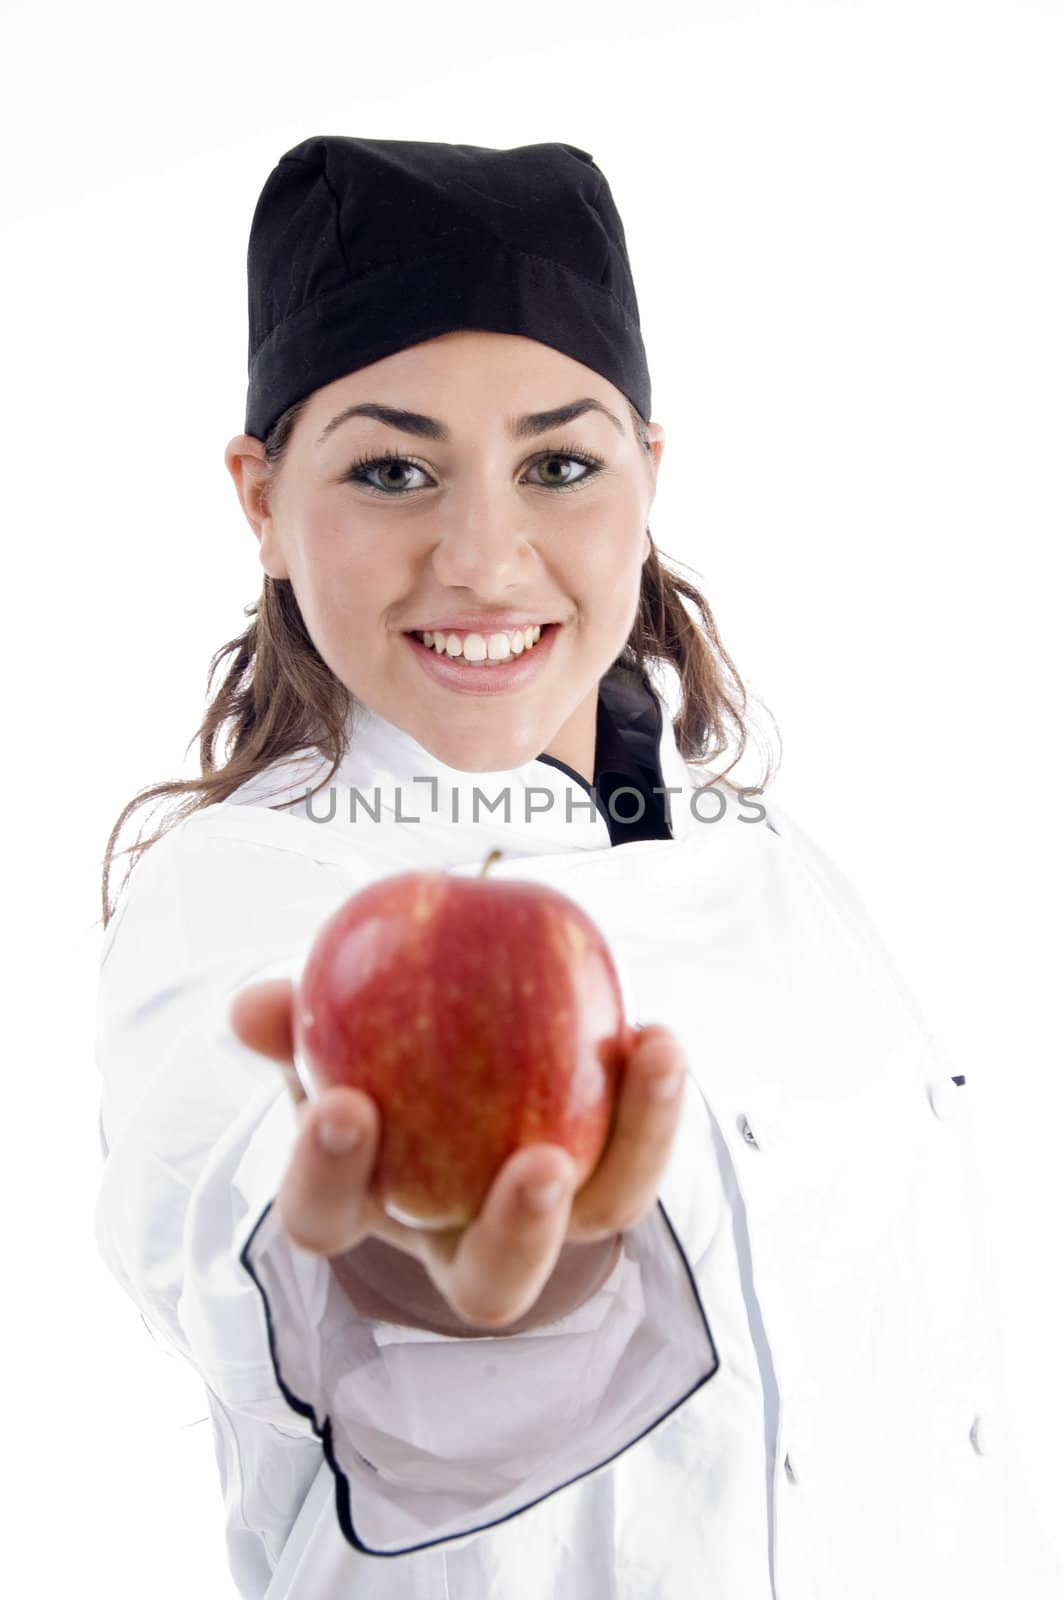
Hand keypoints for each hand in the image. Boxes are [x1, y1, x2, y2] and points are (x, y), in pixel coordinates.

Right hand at [229, 979, 687, 1330]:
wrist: (449, 1070)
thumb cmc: (370, 1066)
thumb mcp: (324, 1043)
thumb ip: (294, 1025)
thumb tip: (251, 1007)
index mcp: (367, 1213)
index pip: (328, 1220)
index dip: (329, 1174)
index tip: (345, 1102)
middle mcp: (459, 1245)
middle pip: (488, 1284)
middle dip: (516, 1236)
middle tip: (539, 1166)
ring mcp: (544, 1226)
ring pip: (594, 1227)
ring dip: (628, 1152)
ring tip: (641, 1061)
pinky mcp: (606, 1183)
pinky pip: (638, 1157)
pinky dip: (651, 1101)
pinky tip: (656, 1036)